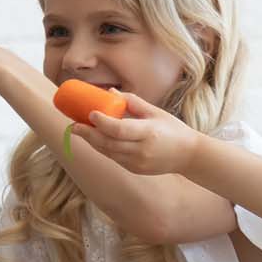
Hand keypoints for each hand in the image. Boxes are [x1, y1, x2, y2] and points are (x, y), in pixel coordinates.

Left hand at [69, 91, 200, 175]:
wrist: (188, 156)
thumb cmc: (172, 129)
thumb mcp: (156, 112)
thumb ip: (132, 102)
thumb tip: (110, 93)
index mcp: (149, 132)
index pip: (120, 129)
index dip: (102, 122)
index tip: (90, 113)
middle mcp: (142, 150)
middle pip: (109, 143)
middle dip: (88, 134)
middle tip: (73, 125)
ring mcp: (138, 162)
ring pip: (108, 152)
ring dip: (92, 141)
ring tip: (79, 131)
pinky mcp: (135, 169)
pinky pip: (114, 158)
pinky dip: (103, 148)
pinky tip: (94, 139)